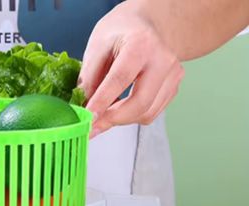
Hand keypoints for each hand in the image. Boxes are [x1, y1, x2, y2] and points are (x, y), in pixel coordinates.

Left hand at [78, 3, 184, 137]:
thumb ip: (88, 79)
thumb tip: (83, 109)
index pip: (120, 79)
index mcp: (141, 43)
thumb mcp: (96, 48)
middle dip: (112, 119)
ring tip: (103, 114)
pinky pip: (151, 114)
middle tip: (92, 127)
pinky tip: (119, 108)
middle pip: (139, 103)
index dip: (102, 102)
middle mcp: (163, 59)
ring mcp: (172, 75)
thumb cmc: (119, 35)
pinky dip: (131, 117)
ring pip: (146, 113)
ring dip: (120, 120)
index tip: (87, 118)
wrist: (143, 26)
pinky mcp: (173, 88)